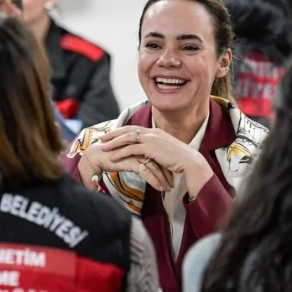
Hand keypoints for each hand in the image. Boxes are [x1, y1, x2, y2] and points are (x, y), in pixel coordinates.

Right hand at [78, 141, 174, 191]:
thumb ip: (137, 160)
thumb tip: (146, 167)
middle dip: (167, 173)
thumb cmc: (109, 157)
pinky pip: (147, 172)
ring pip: (155, 167)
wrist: (95, 157)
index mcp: (141, 144)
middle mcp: (140, 147)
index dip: (165, 166)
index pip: (158, 155)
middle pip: (159, 160)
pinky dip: (155, 181)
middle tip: (172, 184)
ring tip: (168, 189)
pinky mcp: (131, 160)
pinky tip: (160, 189)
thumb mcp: (127, 158)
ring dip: (163, 179)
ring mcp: (136, 153)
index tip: (171, 176)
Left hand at [99, 126, 214, 196]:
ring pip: (127, 138)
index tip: (111, 135)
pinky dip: (121, 152)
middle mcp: (152, 132)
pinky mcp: (151, 148)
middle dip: (113, 134)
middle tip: (101, 138)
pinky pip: (131, 149)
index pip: (134, 128)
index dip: (122, 131)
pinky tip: (113, 157)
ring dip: (113, 143)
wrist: (190, 162)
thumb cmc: (180, 160)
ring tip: (103, 147)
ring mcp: (151, 139)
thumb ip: (157, 149)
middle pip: (128, 130)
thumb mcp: (167, 151)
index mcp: (156, 131)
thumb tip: (151, 154)